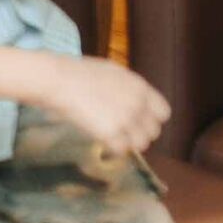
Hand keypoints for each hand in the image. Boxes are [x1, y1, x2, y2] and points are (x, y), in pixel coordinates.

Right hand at [41, 55, 170, 155]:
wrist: (59, 79)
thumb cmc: (79, 72)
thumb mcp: (113, 72)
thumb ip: (130, 88)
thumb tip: (137, 101)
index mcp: (140, 87)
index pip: (163, 113)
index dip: (151, 119)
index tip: (138, 120)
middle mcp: (138, 104)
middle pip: (153, 132)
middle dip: (138, 132)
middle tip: (121, 130)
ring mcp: (125, 120)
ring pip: (140, 144)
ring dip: (127, 142)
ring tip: (111, 135)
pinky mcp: (110, 133)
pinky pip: (121, 150)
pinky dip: (111, 147)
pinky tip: (100, 138)